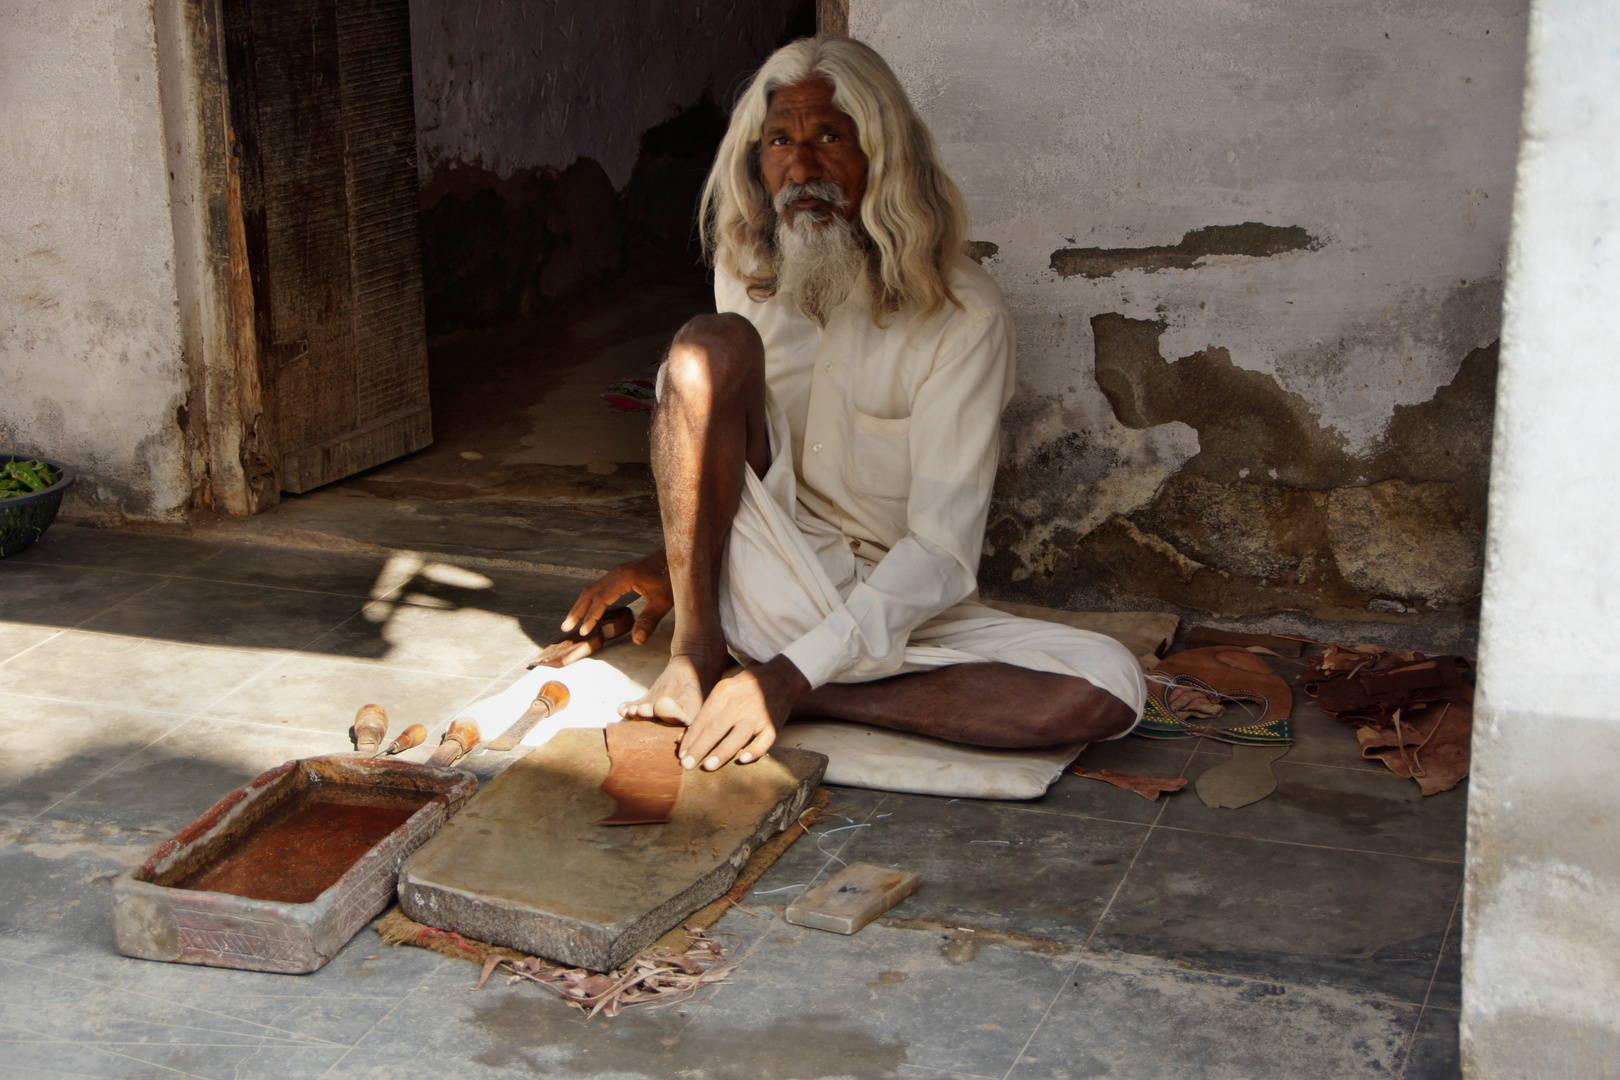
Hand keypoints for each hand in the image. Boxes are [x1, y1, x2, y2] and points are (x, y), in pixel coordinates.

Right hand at [561, 550, 671, 645]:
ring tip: (571, 621)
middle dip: (577, 610)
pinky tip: (589, 610)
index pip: (601, 599)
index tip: (583, 631)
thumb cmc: (671, 578)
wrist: (677, 558)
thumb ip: (649, 621)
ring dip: (581, 605)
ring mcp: (617, 573)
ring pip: (593, 589)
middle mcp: (616, 573)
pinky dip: (591, 600)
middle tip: (566, 627)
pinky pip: (600, 588)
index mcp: (624, 578)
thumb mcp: (663, 601)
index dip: (591, 616)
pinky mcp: (620, 575)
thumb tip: (637, 641)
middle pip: (590, 592)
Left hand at [676, 656, 809, 771]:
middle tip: (687, 765)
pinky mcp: (773, 724)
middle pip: (716, 729)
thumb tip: (683, 739)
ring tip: (708, 767)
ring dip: (722, 753)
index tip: (681, 755)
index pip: (703, 719)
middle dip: (699, 748)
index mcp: (724, 692)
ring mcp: (758, 714)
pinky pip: (764, 741)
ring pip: (737, 736)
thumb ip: (706, 714)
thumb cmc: (746, 688)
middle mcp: (739, 703)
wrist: (781, 678)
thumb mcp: (724, 691)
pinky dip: (754, 751)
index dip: (691, 738)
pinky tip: (742, 760)